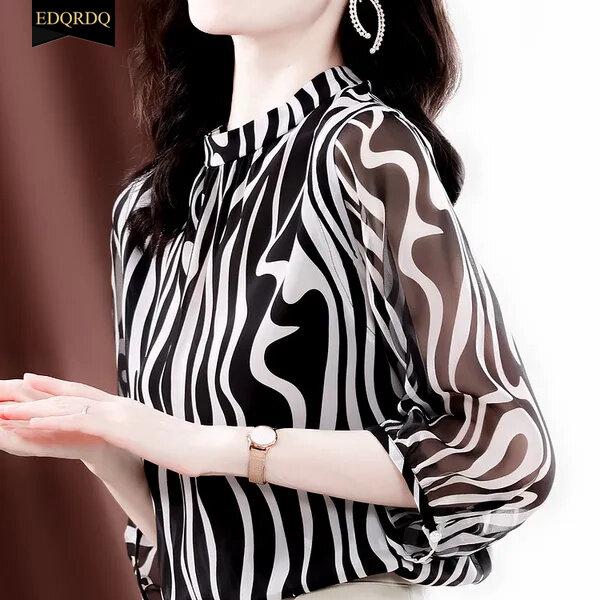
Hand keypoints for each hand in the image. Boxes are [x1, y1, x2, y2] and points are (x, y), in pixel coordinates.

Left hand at [0, 373, 244, 476]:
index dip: (57, 387)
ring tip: (5, 409)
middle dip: (37, 393)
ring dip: (33, 408)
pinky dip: (51, 420)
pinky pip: (78, 421)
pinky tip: (29, 422)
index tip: (34, 381)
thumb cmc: (186, 447)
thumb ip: (138, 431)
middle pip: (70, 394)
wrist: (207, 447)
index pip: (85, 393)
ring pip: (68, 406)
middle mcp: (120, 404)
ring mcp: (120, 413)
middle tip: (7, 389)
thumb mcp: (154, 436)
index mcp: (127, 406)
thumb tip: (132, 436)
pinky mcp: (121, 427)